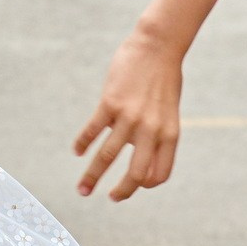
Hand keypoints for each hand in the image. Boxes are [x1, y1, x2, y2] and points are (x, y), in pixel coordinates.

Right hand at [73, 26, 182, 199]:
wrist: (158, 46)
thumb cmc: (164, 80)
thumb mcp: (169, 111)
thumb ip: (156, 136)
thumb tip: (137, 159)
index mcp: (169, 134)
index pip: (158, 174)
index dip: (145, 184)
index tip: (134, 185)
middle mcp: (151, 129)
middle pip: (135, 173)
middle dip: (120, 192)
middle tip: (109, 199)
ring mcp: (129, 116)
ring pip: (107, 156)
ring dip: (92, 177)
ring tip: (82, 191)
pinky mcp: (110, 103)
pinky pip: (93, 130)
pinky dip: (82, 144)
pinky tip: (77, 151)